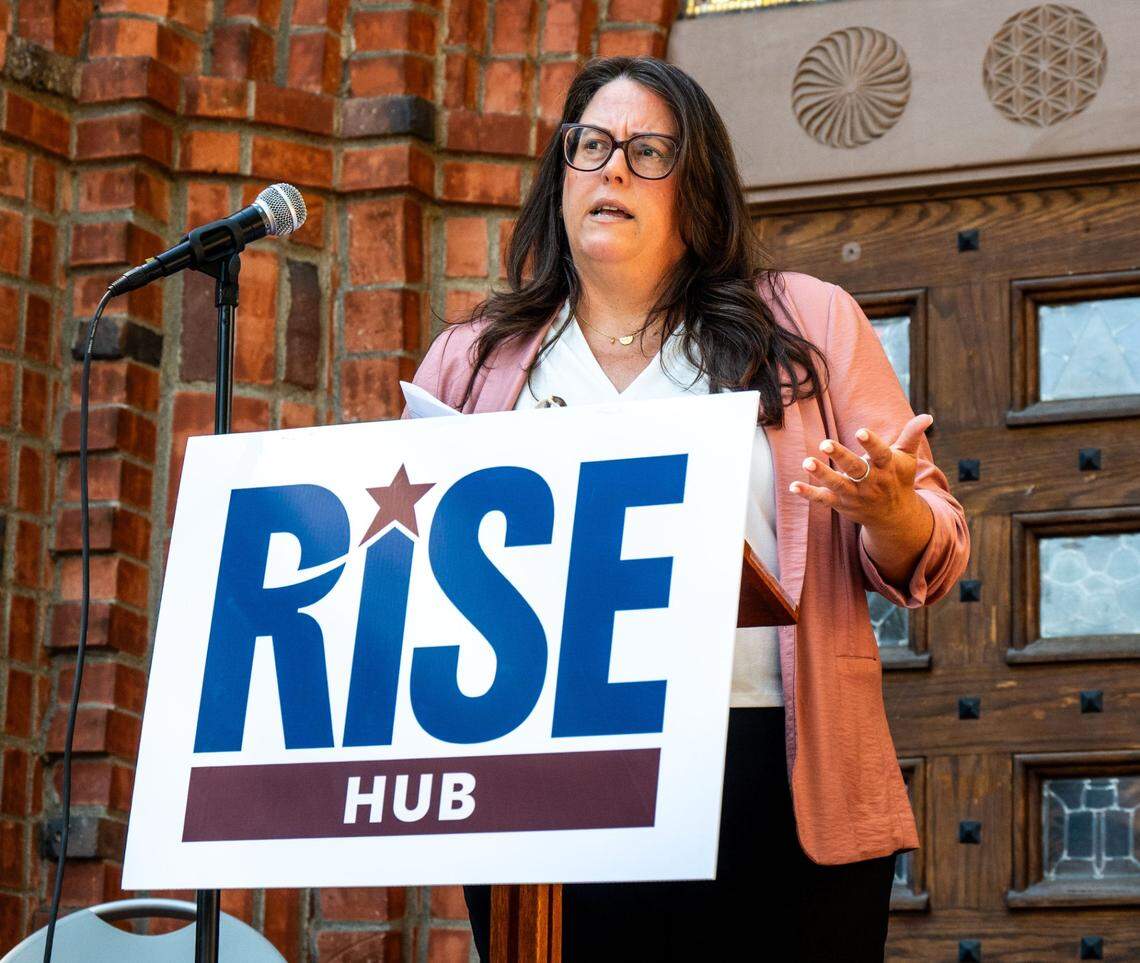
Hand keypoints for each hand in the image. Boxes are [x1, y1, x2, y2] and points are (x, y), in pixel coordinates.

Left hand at [789, 413, 933, 531]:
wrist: (894, 517)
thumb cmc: (897, 479)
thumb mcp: (906, 458)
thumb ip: (911, 436)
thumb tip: (928, 416)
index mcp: (886, 467)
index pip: (879, 453)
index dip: (871, 443)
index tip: (860, 431)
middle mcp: (870, 481)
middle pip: (855, 468)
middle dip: (841, 456)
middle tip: (825, 443)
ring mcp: (855, 494)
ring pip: (837, 484)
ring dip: (821, 474)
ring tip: (806, 462)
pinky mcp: (841, 503)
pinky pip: (823, 499)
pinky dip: (808, 494)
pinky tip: (793, 486)